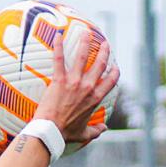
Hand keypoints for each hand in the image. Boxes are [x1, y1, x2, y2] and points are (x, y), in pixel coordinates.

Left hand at [32, 30, 120, 146]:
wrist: (50, 132)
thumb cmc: (66, 133)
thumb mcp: (84, 133)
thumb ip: (96, 130)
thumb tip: (104, 129)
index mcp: (95, 99)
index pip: (111, 81)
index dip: (115, 72)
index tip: (115, 67)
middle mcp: (87, 87)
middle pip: (100, 64)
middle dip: (104, 52)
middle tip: (105, 44)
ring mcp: (73, 82)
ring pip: (82, 57)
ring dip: (85, 43)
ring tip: (86, 33)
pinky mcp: (59, 80)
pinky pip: (59, 59)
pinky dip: (58, 46)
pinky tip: (58, 35)